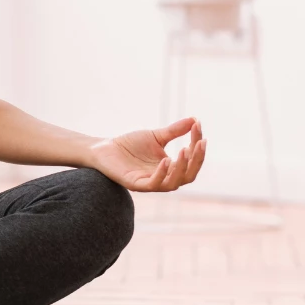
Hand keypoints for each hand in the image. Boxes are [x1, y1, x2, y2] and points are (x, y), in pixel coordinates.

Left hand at [87, 116, 205, 192]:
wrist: (104, 149)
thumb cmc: (130, 145)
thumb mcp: (156, 136)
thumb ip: (175, 131)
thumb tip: (195, 120)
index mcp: (170, 169)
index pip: (190, 160)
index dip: (197, 146)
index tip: (198, 126)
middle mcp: (163, 178)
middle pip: (188, 176)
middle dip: (196, 160)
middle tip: (200, 142)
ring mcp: (150, 183)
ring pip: (173, 183)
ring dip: (182, 168)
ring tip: (186, 150)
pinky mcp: (136, 184)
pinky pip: (153, 184)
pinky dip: (161, 173)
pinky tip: (166, 160)